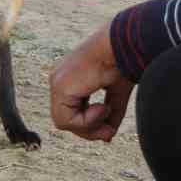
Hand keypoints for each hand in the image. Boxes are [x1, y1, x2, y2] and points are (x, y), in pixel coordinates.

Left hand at [49, 24, 134, 142]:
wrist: (122, 46)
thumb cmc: (122, 62)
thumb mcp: (116, 93)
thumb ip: (110, 113)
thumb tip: (108, 135)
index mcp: (72, 78)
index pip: (73, 111)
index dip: (90, 125)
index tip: (109, 130)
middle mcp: (61, 80)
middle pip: (67, 119)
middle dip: (89, 130)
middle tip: (108, 133)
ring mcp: (57, 83)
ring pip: (64, 122)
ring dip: (89, 125)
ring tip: (106, 110)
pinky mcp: (60, 88)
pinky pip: (66, 120)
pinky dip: (86, 121)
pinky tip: (101, 107)